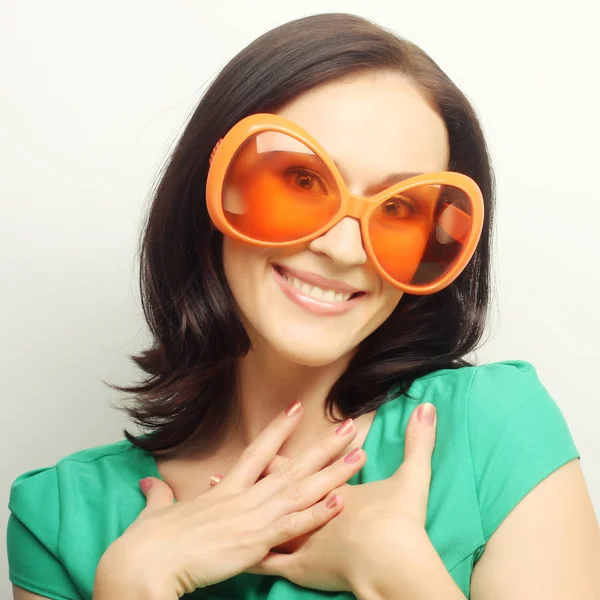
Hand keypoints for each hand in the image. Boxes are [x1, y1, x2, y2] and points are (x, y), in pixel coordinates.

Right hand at [94, 401, 366, 598]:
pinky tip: (341, 500)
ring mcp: (254, 516)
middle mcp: (245, 496)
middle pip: (292, 464)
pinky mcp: (256, 540)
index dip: (279, 429)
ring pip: (302, 489)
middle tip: (348, 425)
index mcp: (225, 488)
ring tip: (358, 455)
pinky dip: (319, 513)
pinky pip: (294, 525)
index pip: (258, 450)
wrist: (147, 561)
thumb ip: (159, 495)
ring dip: (333, 472)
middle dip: (322, 445)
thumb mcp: (157, 511)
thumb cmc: (150, 540)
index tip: (297, 408)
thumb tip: (147, 483)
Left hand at [217, 402, 437, 595]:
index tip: (270, 449)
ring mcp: (301, 539)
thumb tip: (428, 408)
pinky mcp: (299, 567)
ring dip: (242, 513)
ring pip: (264, 523)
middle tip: (221, 473)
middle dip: (249, 483)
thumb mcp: (413, 477)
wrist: (391, 561)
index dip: (283, 457)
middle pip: (276, 491)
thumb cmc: (399, 521)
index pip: (301, 469)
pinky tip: (232, 556)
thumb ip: (419, 442)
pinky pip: (268, 562)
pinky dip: (250, 556)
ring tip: (219, 506)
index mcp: (329, 491)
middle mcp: (308, 510)